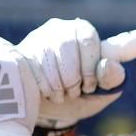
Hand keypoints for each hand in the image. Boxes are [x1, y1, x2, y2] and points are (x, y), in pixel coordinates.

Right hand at [15, 18, 125, 135]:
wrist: (46, 107)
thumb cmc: (79, 96)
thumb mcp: (103, 92)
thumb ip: (113, 79)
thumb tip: (107, 65)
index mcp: (86, 33)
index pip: (91, 40)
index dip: (91, 67)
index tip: (90, 86)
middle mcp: (62, 28)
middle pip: (70, 48)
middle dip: (76, 78)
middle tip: (76, 91)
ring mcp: (40, 38)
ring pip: (54, 60)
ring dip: (61, 86)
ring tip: (62, 93)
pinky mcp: (22, 51)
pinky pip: (36, 69)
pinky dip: (46, 88)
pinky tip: (48, 92)